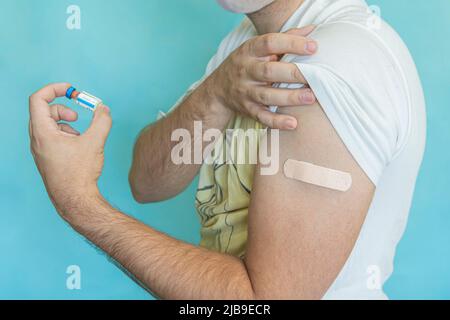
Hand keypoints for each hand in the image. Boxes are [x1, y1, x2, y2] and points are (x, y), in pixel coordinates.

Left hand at [29, 83, 111, 217]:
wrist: (75, 200)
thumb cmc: (79, 174)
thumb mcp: (94, 142)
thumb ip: (101, 121)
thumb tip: (103, 109)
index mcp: (42, 132)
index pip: (38, 99)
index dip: (54, 89)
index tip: (71, 90)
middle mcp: (37, 140)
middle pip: (43, 111)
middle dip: (63, 108)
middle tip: (78, 114)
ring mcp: (41, 150)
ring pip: (48, 125)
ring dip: (65, 123)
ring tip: (80, 134)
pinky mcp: (47, 158)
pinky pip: (52, 138)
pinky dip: (65, 135)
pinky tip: (79, 147)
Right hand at [210, 25, 316, 129]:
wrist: (217, 90)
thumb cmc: (246, 64)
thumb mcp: (257, 47)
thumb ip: (284, 38)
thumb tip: (312, 30)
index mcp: (249, 51)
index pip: (270, 43)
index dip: (291, 43)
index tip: (313, 47)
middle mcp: (245, 71)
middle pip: (268, 71)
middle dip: (292, 73)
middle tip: (315, 75)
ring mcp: (245, 92)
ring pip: (267, 96)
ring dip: (289, 97)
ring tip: (310, 97)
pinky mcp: (247, 109)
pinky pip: (262, 117)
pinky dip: (277, 122)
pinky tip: (293, 123)